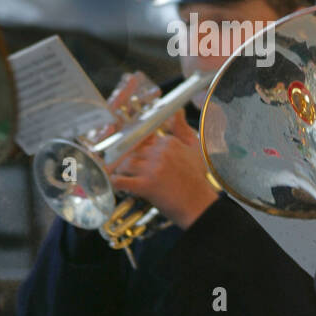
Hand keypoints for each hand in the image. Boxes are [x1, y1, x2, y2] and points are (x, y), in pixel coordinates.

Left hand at [108, 109, 218, 229]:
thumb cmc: (197, 179)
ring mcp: (152, 169)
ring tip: (123, 176)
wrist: (199, 205)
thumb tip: (178, 111)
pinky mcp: (146, 186)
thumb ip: (183, 129)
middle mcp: (159, 153)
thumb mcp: (195, 149)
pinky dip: (116, 183)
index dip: (138, 148)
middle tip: (127, 168)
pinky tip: (118, 184)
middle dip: (128, 159)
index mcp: (168, 143)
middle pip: (132, 151)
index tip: (136, 155)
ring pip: (125, 163)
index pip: (143, 139)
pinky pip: (122, 181)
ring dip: (121, 170)